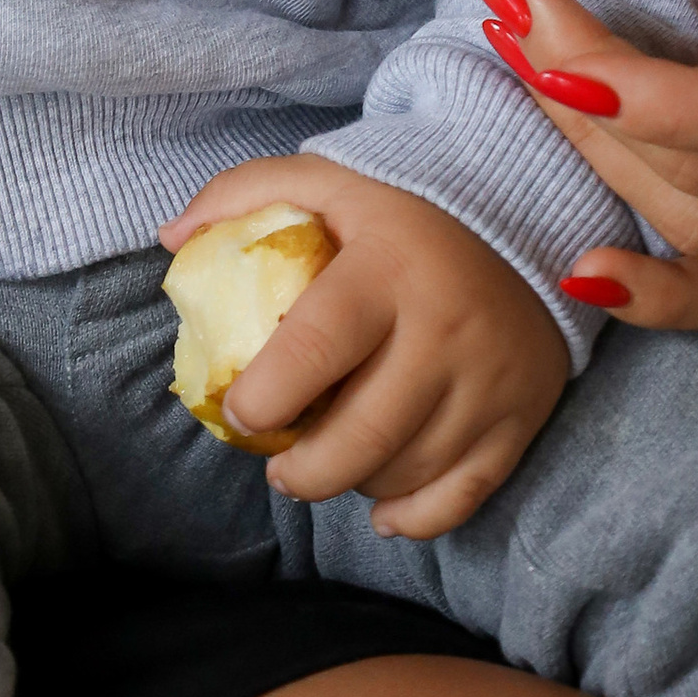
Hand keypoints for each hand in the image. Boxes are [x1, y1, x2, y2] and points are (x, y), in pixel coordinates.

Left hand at [162, 152, 566, 537]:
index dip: (268, 393)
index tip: (239, 413)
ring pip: (411, 469)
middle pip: (367, 431)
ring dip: (354, 485)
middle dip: (307, 470)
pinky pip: (468, 494)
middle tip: (277, 470)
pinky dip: (418, 518)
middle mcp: (444, 330)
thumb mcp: (325, 178)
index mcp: (387, 267)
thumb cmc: (404, 208)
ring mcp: (490, 381)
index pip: (318, 345)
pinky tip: (381, 510)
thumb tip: (170, 240)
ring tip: (323, 470)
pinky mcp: (523, 416)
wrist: (528, 217)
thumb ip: (243, 194)